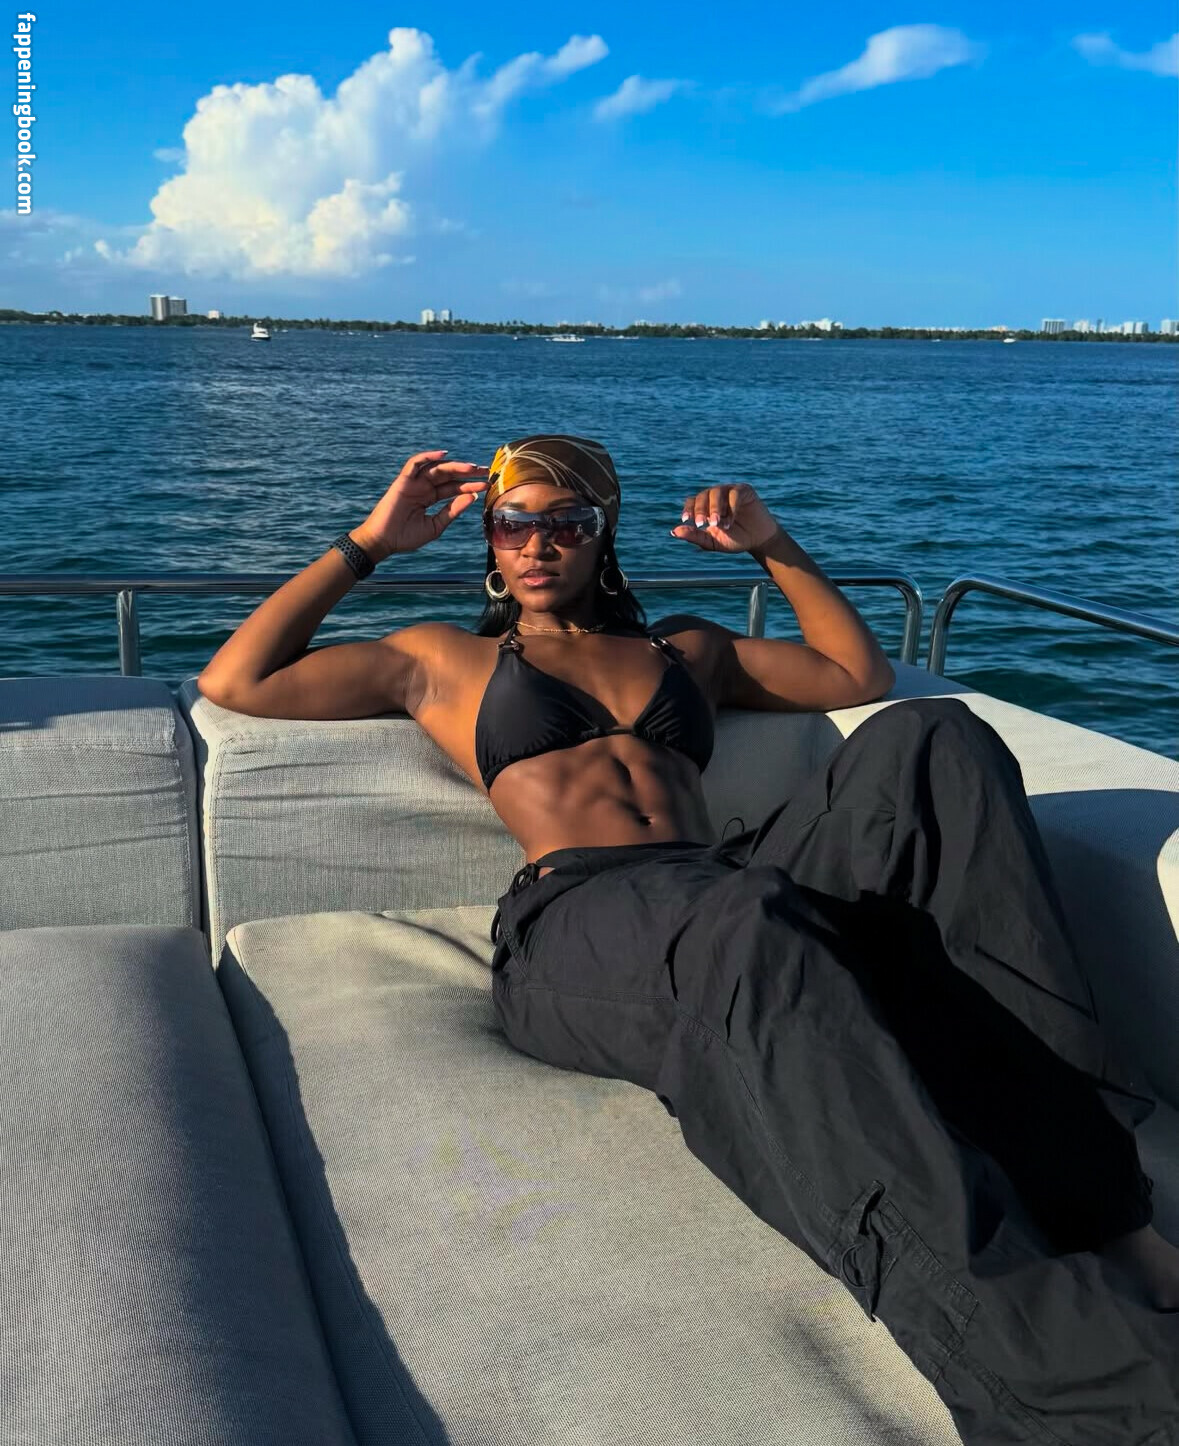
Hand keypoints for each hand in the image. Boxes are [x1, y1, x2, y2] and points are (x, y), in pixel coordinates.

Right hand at [357, 450, 488, 557]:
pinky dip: (428, 456)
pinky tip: (443, 455)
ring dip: (454, 466)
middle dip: (466, 473)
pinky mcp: (403, 481)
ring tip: (472, 468)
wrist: (383, 541)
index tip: (486, 485)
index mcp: (430, 499)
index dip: (469, 486)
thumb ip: (452, 511)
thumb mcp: (435, 525)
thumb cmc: (406, 537)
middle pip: (448, 476)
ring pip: (437, 469)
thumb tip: (472, 497)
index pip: (453, 489)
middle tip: (485, 471)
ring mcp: (413, 483)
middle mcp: (423, 488)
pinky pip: (415, 463)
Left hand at [669, 483, 780, 553]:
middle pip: (703, 495)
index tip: (685, 520)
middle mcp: (716, 495)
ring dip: (714, 508)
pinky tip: (729, 522)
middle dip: (700, 509)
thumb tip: (674, 532)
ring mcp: (730, 491)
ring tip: (716, 524)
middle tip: (701, 524)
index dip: (688, 509)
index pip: (692, 501)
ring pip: (717, 492)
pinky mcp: (744, 490)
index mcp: (706, 505)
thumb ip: (695, 536)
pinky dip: (730, 508)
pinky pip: (734, 494)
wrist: (758, 540)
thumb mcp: (713, 542)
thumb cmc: (734, 539)